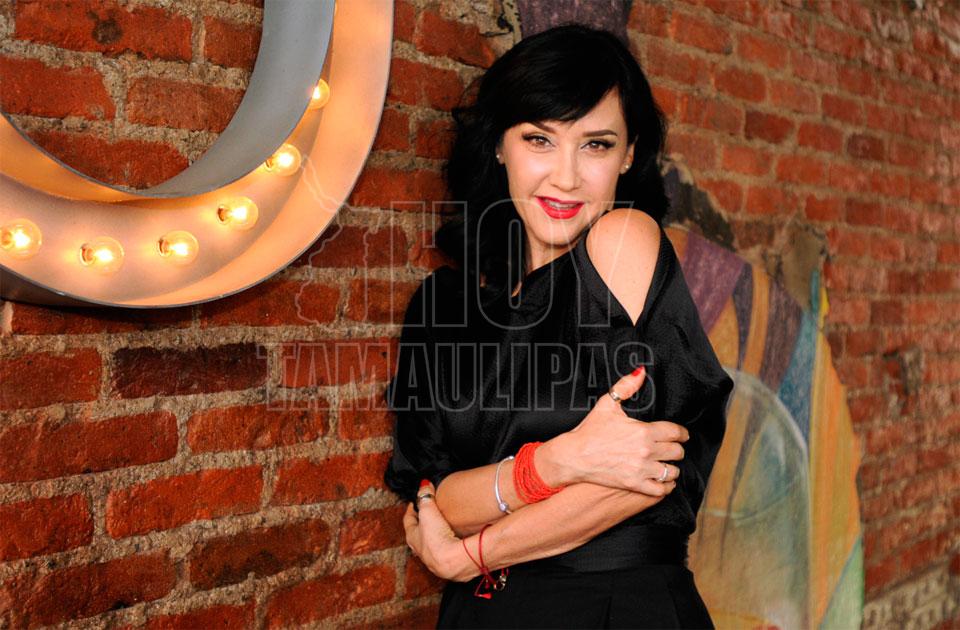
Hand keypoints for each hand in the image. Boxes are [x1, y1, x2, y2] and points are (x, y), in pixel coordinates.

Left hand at [403, 481, 477, 581]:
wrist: (453, 561)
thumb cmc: (437, 538)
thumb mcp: (428, 511)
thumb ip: (425, 497)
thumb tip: (424, 484)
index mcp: (413, 537)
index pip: (408, 521)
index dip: (411, 510)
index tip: (413, 503)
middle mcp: (421, 550)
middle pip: (418, 534)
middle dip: (422, 524)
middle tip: (426, 515)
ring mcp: (435, 559)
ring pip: (431, 544)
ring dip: (434, 535)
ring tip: (442, 527)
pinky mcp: (449, 563)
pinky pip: (446, 550)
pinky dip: (448, 544)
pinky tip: (455, 540)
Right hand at [559, 366, 689, 495]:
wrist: (574, 456)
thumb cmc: (589, 431)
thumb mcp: (607, 404)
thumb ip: (626, 386)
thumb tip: (641, 371)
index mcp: (644, 431)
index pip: (676, 432)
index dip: (681, 433)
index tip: (681, 434)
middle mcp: (646, 451)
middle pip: (678, 452)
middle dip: (676, 449)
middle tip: (671, 448)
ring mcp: (642, 470)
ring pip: (672, 471)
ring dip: (672, 467)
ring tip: (666, 464)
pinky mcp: (635, 485)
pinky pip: (661, 489)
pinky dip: (665, 486)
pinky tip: (662, 480)